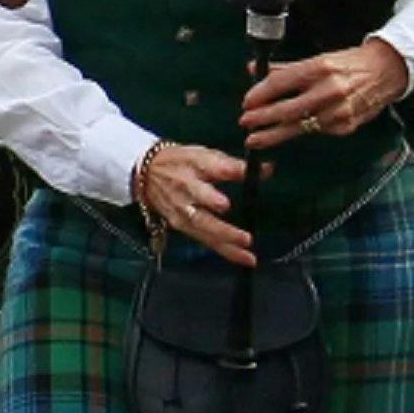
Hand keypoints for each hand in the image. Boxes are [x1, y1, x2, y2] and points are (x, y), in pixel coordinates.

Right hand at [136, 141, 255, 267]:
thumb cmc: (181, 162)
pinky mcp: (181, 226)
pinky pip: (205, 240)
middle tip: (246, 238)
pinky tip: (242, 258)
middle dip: (224, 229)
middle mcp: (186, 193)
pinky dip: (224, 250)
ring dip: (227, 245)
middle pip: (204, 215)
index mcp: (193, 168)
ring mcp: (182, 213)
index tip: (247, 180)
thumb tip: (267, 169)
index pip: (215, 170)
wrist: (146, 174)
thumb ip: (234, 165)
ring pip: (205, 232)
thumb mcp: (204, 154)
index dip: (230, 175)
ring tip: (248, 255)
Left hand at [240, 38, 408, 150]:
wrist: (387, 71)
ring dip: (273, 134)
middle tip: (245, 123)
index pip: (281, 82)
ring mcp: (338, 111)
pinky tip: (290, 131)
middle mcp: (328, 90)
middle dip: (262, 118)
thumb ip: (285, 68)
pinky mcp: (345, 126)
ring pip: (298, 127)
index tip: (247, 103)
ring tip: (255, 140)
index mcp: (319, 67)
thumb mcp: (318, 59)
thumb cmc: (349, 64)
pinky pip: (316, 132)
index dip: (260, 94)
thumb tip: (254, 69)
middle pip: (286, 109)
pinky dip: (302, 131)